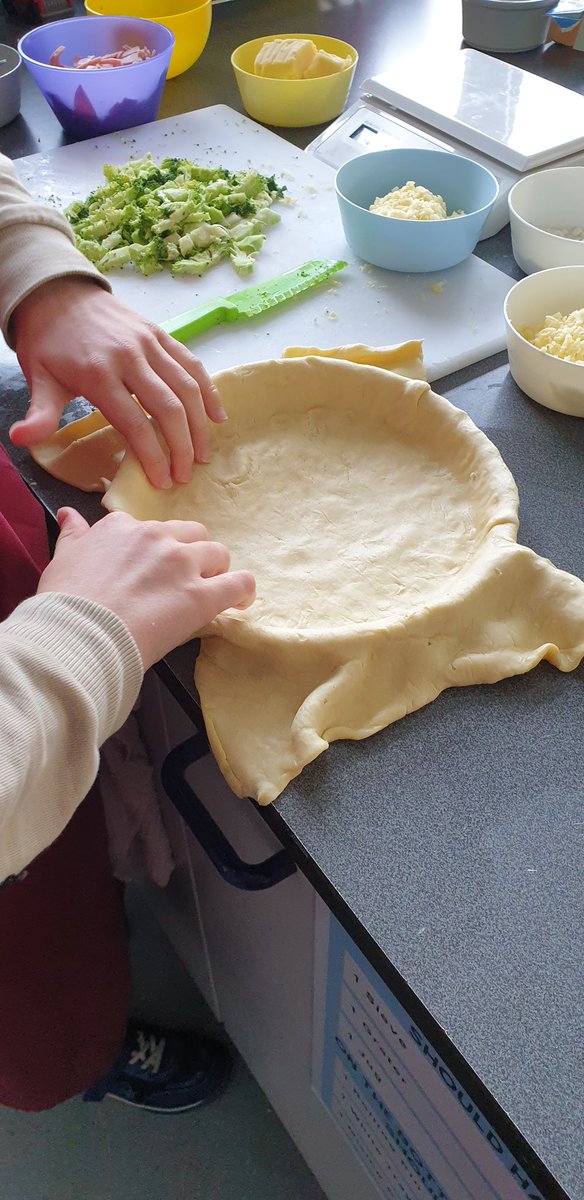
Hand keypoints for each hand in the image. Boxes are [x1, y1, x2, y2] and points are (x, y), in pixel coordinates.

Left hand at [9, 277, 227, 489]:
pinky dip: (208, 390)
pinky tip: (217, 415)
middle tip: (186, 475)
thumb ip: (39, 413)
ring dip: (200, 424)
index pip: (134, 423)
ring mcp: (149, 343)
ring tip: (204, 454)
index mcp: (98, 374)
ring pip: (186, 387)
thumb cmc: (48, 342)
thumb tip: (21, 440)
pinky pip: (192, 363)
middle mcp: (130, 357)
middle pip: (168, 408)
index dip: (152, 456)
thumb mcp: (37, 378)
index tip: (162, 481)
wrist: (57, 292)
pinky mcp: (160, 333)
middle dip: (181, 447)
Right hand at [37, 508, 254, 669]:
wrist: (79, 635)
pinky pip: (239, 583)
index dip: (157, 551)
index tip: (154, 571)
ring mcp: (181, 564)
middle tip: (185, 580)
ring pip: (218, 554)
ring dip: (216, 570)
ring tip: (209, 591)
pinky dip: (244, 591)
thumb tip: (69, 514)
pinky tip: (241, 602)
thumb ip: (74, 534)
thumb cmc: (66, 603)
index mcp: (123, 527)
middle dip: (193, 554)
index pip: (153, 530)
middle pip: (192, 535)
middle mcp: (156, 537)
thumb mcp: (63, 559)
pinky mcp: (201, 596)